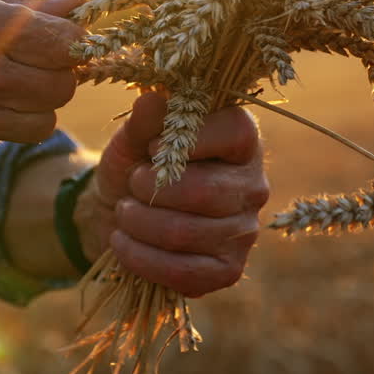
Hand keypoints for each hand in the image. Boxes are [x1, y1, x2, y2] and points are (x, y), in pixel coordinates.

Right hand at [0, 0, 84, 162]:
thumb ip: (18, 7)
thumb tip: (78, 1)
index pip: (63, 43)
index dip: (72, 41)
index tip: (60, 38)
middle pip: (61, 86)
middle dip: (56, 74)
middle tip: (35, 62)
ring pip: (42, 123)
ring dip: (34, 106)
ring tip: (6, 85)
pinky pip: (6, 140)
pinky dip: (0, 124)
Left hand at [77, 92, 268, 296]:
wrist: (119, 212)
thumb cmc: (136, 165)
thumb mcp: (133, 137)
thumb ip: (145, 120)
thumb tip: (152, 100)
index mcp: (241, 142)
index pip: (236, 132)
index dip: (189, 139)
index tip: (152, 147)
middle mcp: (253, 186)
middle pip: (205, 191)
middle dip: (151, 189)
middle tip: (132, 184)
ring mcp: (244, 232)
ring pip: (185, 233)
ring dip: (139, 223)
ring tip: (124, 212)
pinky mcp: (227, 270)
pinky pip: (184, 272)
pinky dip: (141, 258)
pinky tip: (122, 243)